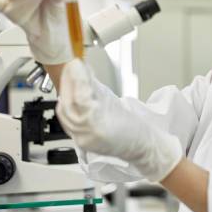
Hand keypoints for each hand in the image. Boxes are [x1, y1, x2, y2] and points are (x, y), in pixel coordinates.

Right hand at [56, 59, 182, 181]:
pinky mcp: (97, 130)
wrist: (146, 147)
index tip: (69, 69)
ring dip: (73, 82)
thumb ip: (93, 97)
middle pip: (65, 106)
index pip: (65, 108)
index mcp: (82, 131)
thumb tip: (85, 75)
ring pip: (71, 105)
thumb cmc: (130, 132)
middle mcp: (81, 135)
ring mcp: (88, 134)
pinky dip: (82, 87)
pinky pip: (84, 106)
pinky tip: (85, 75)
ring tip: (76, 66)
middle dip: (67, 82)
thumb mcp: (106, 112)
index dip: (65, 87)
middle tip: (71, 65)